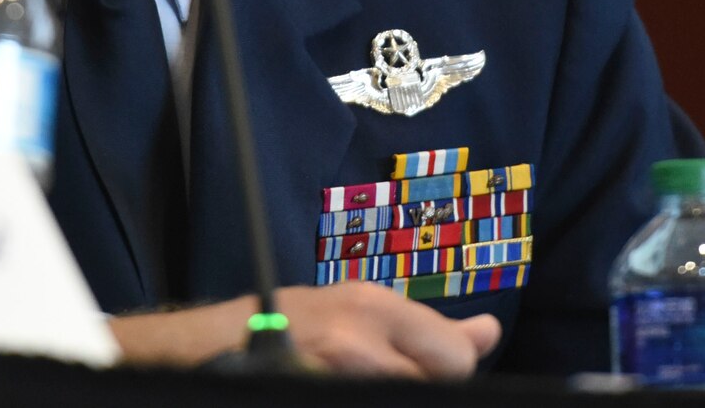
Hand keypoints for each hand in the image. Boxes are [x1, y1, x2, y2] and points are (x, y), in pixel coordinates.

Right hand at [111, 282, 502, 376]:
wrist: (215, 348)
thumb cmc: (288, 324)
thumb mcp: (359, 310)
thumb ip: (427, 327)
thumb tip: (489, 332)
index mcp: (372, 308)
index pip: (454, 357)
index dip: (449, 369)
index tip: (433, 368)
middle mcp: (360, 343)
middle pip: (440, 380)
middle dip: (422, 380)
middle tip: (389, 374)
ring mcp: (341, 376)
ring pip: (406, 390)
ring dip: (392, 387)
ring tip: (354, 376)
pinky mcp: (320, 390)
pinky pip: (368, 397)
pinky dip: (364, 393)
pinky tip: (337, 382)